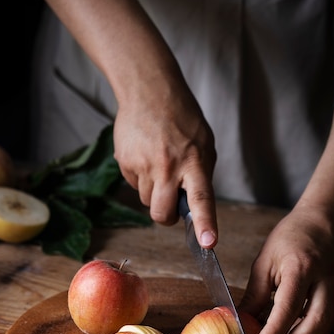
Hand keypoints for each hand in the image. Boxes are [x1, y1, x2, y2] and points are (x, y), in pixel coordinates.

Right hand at [113, 75, 217, 247]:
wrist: (149, 90)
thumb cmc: (182, 118)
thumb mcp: (204, 144)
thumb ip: (200, 175)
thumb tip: (192, 204)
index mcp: (194, 162)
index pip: (201, 199)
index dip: (205, 223)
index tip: (208, 243)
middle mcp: (168, 167)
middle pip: (162, 214)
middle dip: (166, 217)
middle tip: (170, 203)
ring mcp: (144, 165)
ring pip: (147, 201)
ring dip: (154, 191)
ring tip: (158, 163)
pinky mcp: (125, 163)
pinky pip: (134, 185)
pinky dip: (140, 177)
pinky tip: (145, 155)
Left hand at [239, 204, 333, 333]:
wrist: (324, 220)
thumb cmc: (292, 235)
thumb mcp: (265, 261)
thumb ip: (255, 294)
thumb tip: (241, 321)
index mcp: (301, 268)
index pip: (287, 309)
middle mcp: (324, 281)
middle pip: (314, 325)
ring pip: (324, 327)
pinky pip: (326, 322)